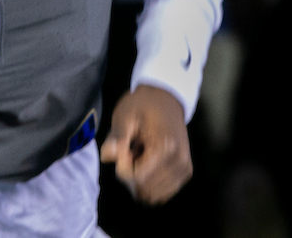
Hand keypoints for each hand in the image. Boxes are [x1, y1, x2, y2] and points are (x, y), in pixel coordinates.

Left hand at [100, 84, 191, 204]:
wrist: (167, 97)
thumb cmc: (143, 104)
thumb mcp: (125, 114)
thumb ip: (116, 137)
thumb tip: (106, 156)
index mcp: (166, 147)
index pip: (137, 179)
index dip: (122, 167)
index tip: (123, 148)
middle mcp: (179, 161)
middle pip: (144, 189)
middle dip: (131, 175)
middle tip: (131, 151)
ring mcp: (184, 169)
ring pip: (152, 195)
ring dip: (141, 180)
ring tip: (141, 155)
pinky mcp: (185, 172)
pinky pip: (162, 193)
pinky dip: (151, 182)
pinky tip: (149, 161)